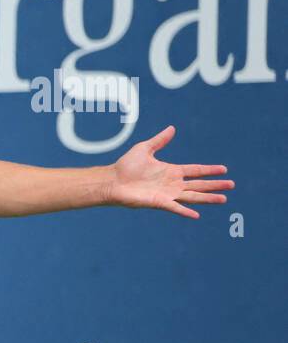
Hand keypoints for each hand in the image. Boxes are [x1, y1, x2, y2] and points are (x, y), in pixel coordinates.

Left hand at [107, 124, 233, 218]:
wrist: (112, 180)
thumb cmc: (126, 166)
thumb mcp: (145, 148)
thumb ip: (160, 140)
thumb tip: (172, 128)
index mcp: (171, 171)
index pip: (195, 170)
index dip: (209, 170)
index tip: (224, 169)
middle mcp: (172, 183)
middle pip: (198, 184)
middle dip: (215, 184)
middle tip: (231, 185)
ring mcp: (167, 194)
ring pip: (192, 196)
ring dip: (208, 198)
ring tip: (224, 199)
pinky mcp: (159, 202)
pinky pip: (175, 207)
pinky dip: (185, 210)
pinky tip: (197, 214)